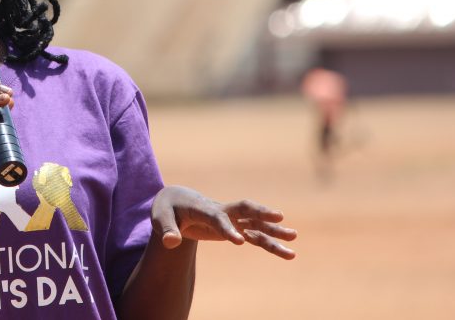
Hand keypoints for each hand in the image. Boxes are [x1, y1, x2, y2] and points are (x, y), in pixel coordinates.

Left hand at [151, 185, 296, 259]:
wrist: (176, 201)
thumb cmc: (167, 209)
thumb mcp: (161, 218)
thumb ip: (166, 230)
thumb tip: (171, 243)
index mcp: (202, 208)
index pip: (217, 218)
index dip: (227, 229)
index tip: (239, 242)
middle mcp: (220, 210)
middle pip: (244, 209)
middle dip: (260, 212)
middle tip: (280, 217)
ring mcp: (230, 218)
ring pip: (255, 223)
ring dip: (273, 230)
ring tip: (294, 237)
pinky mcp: (235, 227)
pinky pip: (256, 235)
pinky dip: (270, 243)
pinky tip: (288, 253)